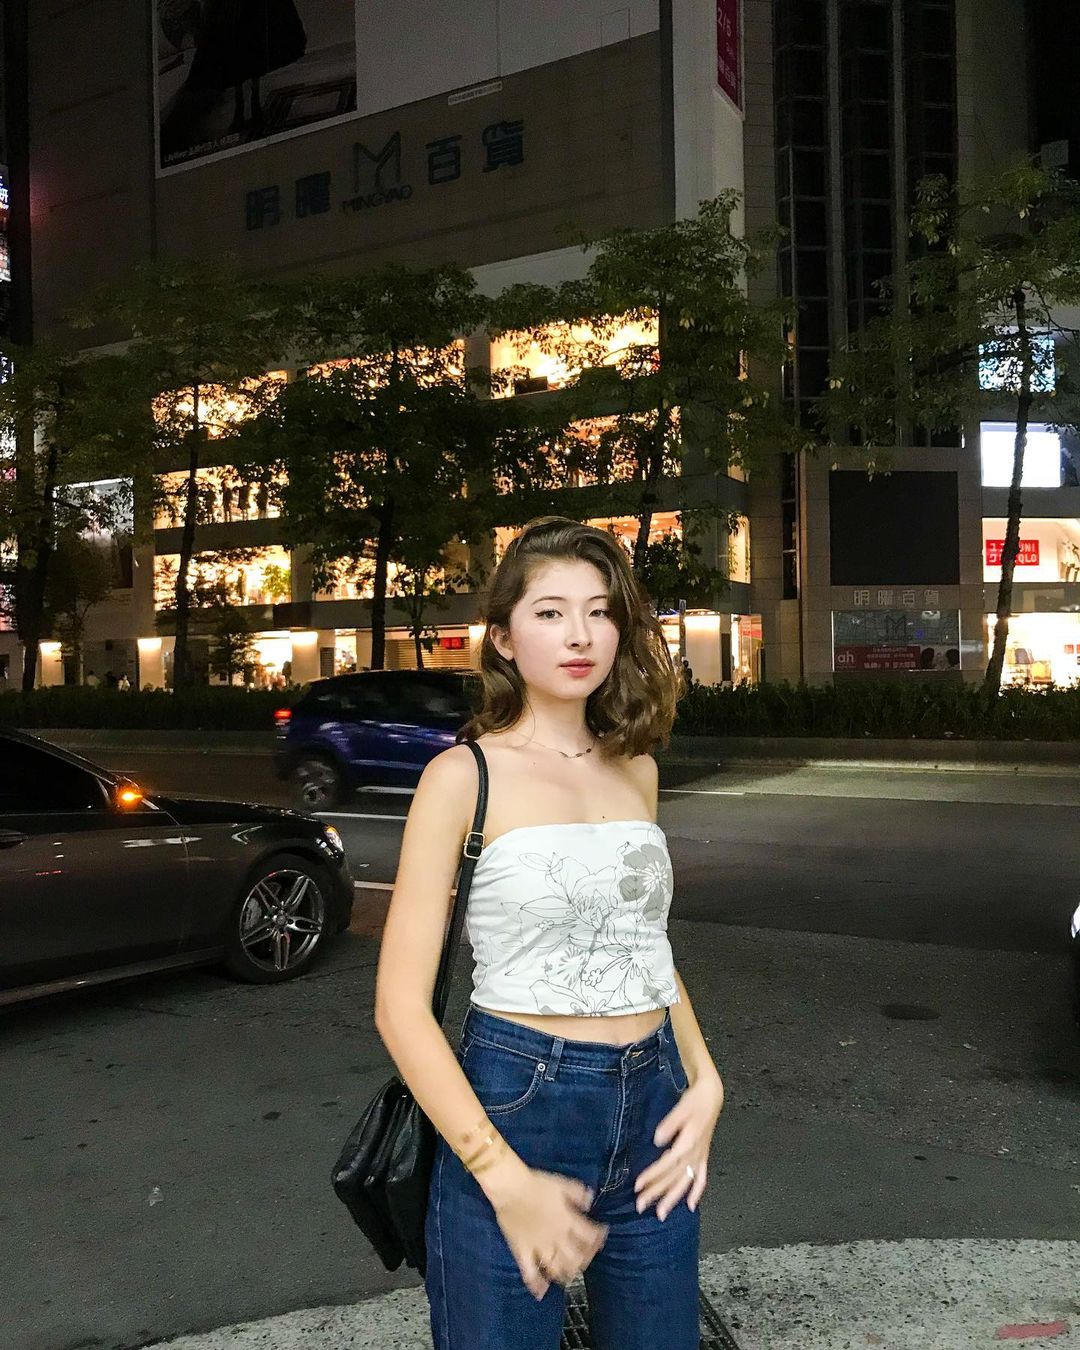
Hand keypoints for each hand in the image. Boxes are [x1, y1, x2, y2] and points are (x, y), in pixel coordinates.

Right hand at [485, 1162, 608, 1300]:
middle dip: (586, 1258)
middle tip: (587, 1254)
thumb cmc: (537, 1184)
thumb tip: (590, 1201)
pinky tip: (542, 1291)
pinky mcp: (523, 1253)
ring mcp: (539, 1248)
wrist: (511, 1188)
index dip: (599, 1236)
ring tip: (570, 1272)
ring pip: (557, 1268)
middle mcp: (557, 1238)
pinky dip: (537, 1284)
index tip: (602, 1233)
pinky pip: (530, 1273)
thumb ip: (579, 1194)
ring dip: (567, 1273)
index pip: (590, 1235)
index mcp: (568, 1221)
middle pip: (577, 1257)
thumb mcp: (563, 1183)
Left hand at [634, 1070, 723, 1219]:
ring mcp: (700, 1157)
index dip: (652, 1176)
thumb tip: (657, 1140)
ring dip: (673, 1198)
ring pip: (686, 1183)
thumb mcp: (682, 1107)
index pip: (667, 1164)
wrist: (712, 1095)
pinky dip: (697, 1192)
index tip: (637, 1185)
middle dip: (657, 1193)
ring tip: (661, 1214)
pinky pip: (702, 1178)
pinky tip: (691, 1206)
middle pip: (674, 1178)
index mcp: (688, 1143)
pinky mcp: (703, 1156)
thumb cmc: (695, 1100)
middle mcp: (695, 1154)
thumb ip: (670, 1124)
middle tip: (640, 1205)